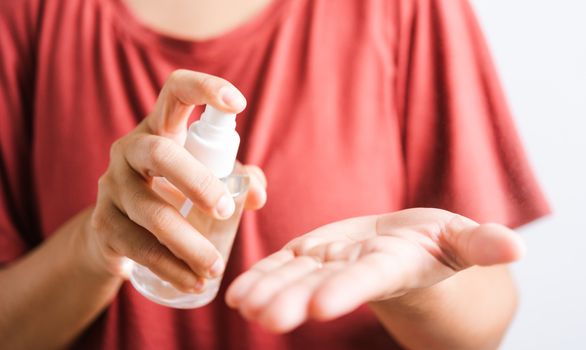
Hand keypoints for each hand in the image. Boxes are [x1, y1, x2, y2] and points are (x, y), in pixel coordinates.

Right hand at [84, 70, 266, 291]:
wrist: (117, 232)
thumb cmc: (173, 194)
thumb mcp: (205, 179)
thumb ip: (235, 179)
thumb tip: (258, 195)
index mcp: (160, 129)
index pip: (176, 92)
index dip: (206, 88)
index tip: (239, 103)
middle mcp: (130, 150)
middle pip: (160, 154)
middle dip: (198, 182)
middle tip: (227, 212)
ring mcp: (111, 187)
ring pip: (151, 212)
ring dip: (189, 244)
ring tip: (215, 268)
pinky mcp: (104, 224)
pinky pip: (139, 248)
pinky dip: (171, 268)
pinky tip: (192, 283)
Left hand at [226, 208, 523, 331]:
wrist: (407, 248)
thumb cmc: (438, 245)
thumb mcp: (461, 241)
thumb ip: (480, 243)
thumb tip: (516, 246)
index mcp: (392, 266)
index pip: (368, 279)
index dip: (347, 289)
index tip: (321, 305)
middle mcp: (355, 270)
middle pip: (322, 285)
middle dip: (293, 300)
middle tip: (264, 317)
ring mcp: (330, 263)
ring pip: (295, 277)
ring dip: (267, 291)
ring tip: (241, 305)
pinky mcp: (313, 253)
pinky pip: (283, 266)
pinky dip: (261, 277)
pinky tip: (237, 294)